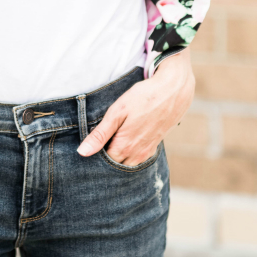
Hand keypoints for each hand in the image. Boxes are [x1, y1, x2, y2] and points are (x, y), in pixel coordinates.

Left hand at [76, 49, 194, 165]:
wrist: (174, 90)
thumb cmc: (144, 97)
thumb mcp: (117, 112)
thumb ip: (100, 134)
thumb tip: (82, 152)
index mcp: (125, 147)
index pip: (103, 162)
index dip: (95, 155)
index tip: (91, 144)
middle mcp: (137, 154)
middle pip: (116, 166)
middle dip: (106, 159)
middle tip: (100, 142)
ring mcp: (147, 151)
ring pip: (128, 164)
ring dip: (119, 157)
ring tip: (112, 140)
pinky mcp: (155, 146)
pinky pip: (139, 158)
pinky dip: (130, 154)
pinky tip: (127, 140)